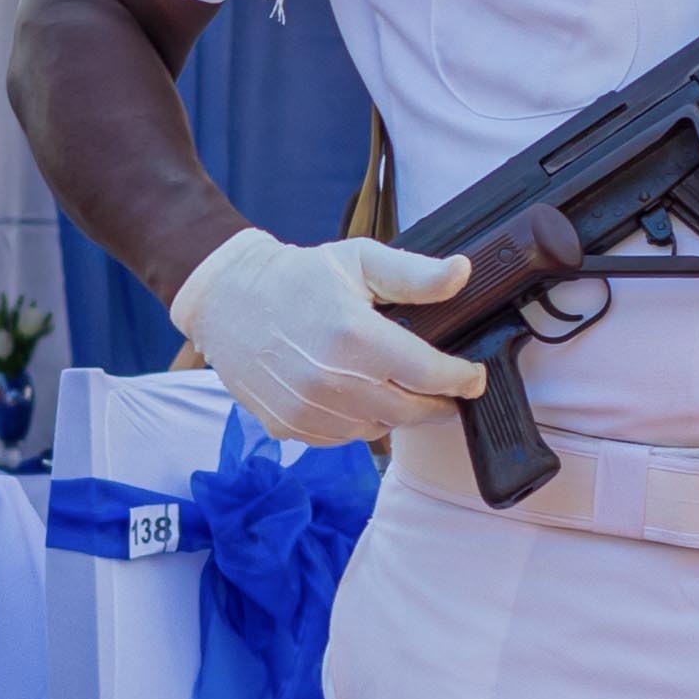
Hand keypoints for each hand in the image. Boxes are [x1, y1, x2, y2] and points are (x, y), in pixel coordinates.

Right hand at [167, 228, 484, 447]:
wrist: (226, 300)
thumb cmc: (295, 278)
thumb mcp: (359, 260)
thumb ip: (414, 274)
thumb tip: (462, 274)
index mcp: (355, 337)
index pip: (431, 375)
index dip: (462, 379)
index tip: (472, 376)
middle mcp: (331, 380)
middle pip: (410, 412)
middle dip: (437, 403)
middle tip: (446, 391)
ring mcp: (306, 407)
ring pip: (378, 429)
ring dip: (396, 414)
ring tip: (399, 391)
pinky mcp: (287, 425)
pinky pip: (341, 438)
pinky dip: (359, 423)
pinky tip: (358, 398)